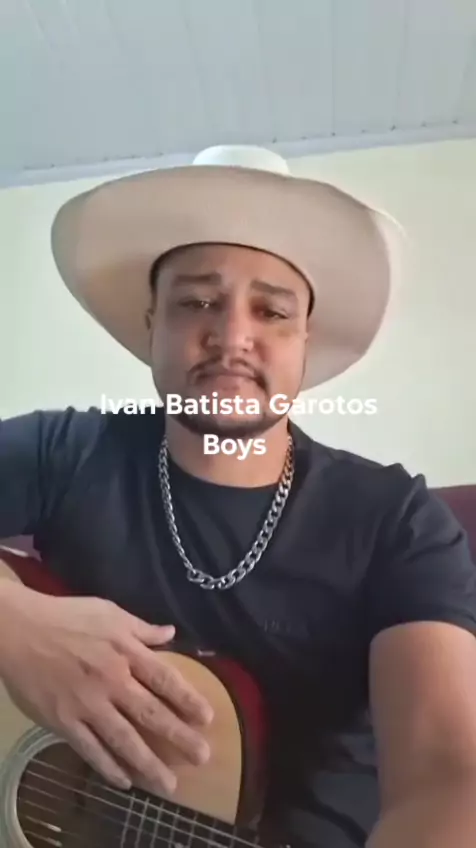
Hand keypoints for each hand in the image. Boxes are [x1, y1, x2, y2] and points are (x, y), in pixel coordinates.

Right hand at [0, 585, 212, 793]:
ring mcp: (87, 704)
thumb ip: (141, 628)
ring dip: (148, 764)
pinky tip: (125, 781)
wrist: (20, 630)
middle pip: (150, 713)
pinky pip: (90, 749)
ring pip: (123, 739)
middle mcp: (111, 680)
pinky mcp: (63, 721)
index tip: (207, 718)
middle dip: (178, 737)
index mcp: (125, 651)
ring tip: (169, 784)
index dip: (187, 699)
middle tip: (202, 757)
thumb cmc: (67, 617)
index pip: (164, 678)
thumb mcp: (109, 612)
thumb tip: (171, 633)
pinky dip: (108, 767)